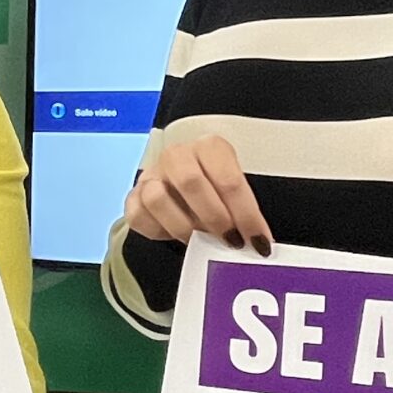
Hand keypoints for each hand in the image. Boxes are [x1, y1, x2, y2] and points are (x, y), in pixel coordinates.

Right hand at [123, 134, 270, 253]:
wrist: (185, 191)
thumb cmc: (217, 193)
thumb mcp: (236, 194)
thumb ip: (244, 213)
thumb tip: (259, 244)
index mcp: (209, 147)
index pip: (229, 179)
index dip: (246, 214)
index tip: (258, 241)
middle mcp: (177, 155)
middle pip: (190, 183)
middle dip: (214, 218)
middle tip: (230, 241)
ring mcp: (151, 175)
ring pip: (157, 197)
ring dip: (182, 226)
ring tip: (200, 240)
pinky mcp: (132, 197)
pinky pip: (138, 216)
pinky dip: (158, 231)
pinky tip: (175, 236)